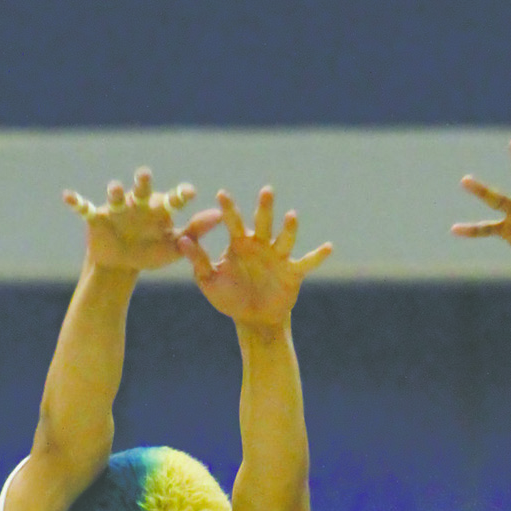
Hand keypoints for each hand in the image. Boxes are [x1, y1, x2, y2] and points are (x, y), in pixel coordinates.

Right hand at [63, 168, 218, 272]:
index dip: (180, 195)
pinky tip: (67, 196)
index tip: (190, 193)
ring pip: (116, 196)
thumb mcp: (175, 246)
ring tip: (115, 189)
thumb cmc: (150, 252)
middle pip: (142, 189)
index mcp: (158, 209)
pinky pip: (85, 208)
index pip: (172, 199)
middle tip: (146, 176)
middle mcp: (137, 203)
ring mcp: (116, 208)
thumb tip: (220, 216)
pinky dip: (76, 202)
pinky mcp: (97, 217)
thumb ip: (196, 231)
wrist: (122, 264)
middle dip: (143, 182)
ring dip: (115, 191)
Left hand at [180, 187, 331, 329]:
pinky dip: (318, 256)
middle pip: (263, 222)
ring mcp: (278, 257)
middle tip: (267, 190)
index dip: (228, 209)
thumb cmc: (230, 298)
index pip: (233, 221)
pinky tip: (329, 247)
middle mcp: (260, 245)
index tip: (222, 195)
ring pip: (284, 239)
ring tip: (291, 216)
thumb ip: (198, 260)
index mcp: (239, 243)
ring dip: (289, 228)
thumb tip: (181, 241)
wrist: (254, 320)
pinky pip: (307, 263)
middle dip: (265, 207)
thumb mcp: (209, 281)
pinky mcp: (293, 273)